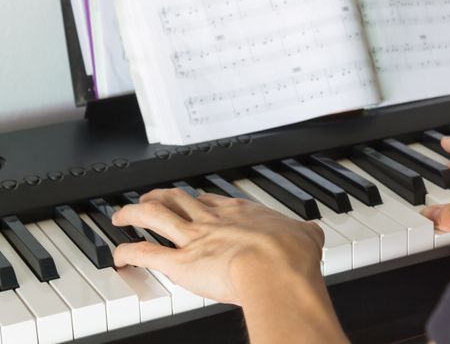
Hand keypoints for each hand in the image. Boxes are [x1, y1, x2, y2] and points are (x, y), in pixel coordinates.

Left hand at [112, 189, 348, 343]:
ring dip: (133, 214)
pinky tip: (118, 256)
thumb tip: (315, 232)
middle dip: (159, 197)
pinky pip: (146, 254)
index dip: (193, 198)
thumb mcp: (306, 234)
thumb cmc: (290, 254)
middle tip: (149, 198)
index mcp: (237, 212)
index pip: (208, 199)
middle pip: (176, 200)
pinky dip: (128, 254)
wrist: (277, 268)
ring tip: (122, 215)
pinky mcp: (180, 263)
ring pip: (154, 217)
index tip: (187, 199)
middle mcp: (211, 220)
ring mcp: (193, 239)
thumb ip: (307, 232)